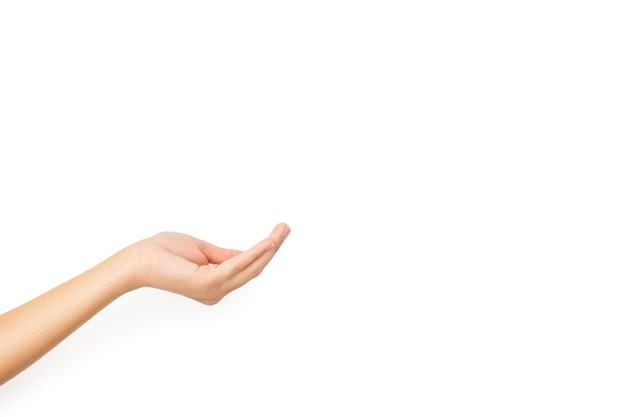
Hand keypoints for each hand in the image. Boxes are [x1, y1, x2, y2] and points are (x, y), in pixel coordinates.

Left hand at [127, 223, 289, 303]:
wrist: (138, 260)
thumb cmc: (164, 253)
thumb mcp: (203, 250)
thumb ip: (226, 255)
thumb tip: (249, 253)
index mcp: (216, 284)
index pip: (247, 268)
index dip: (265, 250)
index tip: (279, 232)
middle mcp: (217, 291)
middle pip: (254, 269)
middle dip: (273, 248)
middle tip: (286, 228)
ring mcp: (213, 289)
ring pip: (250, 268)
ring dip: (269, 249)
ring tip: (282, 231)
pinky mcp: (207, 283)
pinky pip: (237, 266)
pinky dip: (254, 254)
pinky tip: (267, 243)